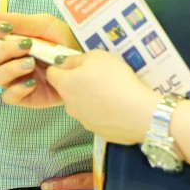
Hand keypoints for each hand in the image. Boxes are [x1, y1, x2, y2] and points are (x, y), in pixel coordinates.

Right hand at [0, 11, 74, 107]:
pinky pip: (8, 97)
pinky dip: (17, 89)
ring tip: (31, 64)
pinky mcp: (23, 97)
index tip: (6, 28)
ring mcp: (13, 80)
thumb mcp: (45, 25)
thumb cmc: (64, 41)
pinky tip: (32, 83)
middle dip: (4, 50)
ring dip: (10, 69)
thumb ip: (20, 21)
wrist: (83, 64)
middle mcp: (6, 60)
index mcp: (8, 41)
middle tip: (27, 45)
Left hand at [45, 51, 159, 145]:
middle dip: (79, 84)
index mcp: (65, 85)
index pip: (51, 73)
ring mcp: (83, 121)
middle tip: (99, 77)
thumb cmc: (115, 79)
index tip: (76, 64)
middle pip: (68, 91)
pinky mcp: (98, 132)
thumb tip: (66, 64)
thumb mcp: (96, 56)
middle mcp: (69, 105)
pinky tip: (119, 107)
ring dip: (91, 99)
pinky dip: (104, 112)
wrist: (137, 113)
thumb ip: (77, 59)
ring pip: (82, 105)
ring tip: (113, 93)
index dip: (61, 66)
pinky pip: (97, 118)